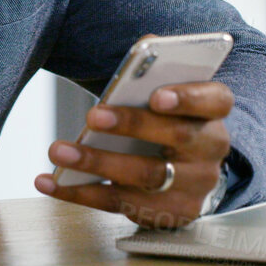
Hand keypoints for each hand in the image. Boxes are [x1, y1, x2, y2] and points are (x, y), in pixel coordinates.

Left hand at [32, 81, 233, 229]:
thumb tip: (142, 51)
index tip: (156, 95)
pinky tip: (51, 182)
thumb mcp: (167, 90)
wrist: (183, 169)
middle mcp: (210, 151)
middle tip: (93, 116)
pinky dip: (82, 192)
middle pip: (177, 138)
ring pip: (146, 176)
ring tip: (60, 151)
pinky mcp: (168, 213)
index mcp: (213, 112)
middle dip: (132, 125)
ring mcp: (193, 186)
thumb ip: (156, 70)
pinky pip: (122, 203)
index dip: (188, 98)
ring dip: (98, 163)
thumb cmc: (166, 119)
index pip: (214, 100)